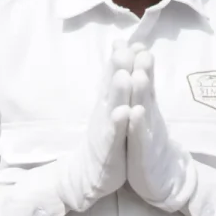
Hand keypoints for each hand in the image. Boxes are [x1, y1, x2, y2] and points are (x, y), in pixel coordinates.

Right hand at [59, 44, 133, 212]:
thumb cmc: (103, 141)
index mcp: (107, 104)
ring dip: (118, 92)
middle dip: (118, 67)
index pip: (113, 77)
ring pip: (112, 108)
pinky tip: (124, 112)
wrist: (87, 176)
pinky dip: (119, 123)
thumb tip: (117, 63)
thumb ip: (112, 88)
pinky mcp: (108, 151)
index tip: (128, 39)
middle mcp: (104, 114)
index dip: (120, 59)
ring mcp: (105, 132)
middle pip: (112, 87)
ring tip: (124, 75)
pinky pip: (115, 136)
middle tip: (124, 47)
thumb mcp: (109, 112)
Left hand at [125, 47, 192, 210]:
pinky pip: (140, 136)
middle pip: (145, 89)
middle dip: (141, 68)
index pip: (140, 80)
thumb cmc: (148, 143)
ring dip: (141, 92)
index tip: (128, 39)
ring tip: (137, 73)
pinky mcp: (145, 153)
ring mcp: (148, 134)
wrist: (162, 179)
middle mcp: (148, 116)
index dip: (134, 61)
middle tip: (138, 47)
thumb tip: (138, 67)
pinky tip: (134, 113)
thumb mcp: (143, 115)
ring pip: (144, 109)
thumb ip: (141, 92)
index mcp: (144, 107)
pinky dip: (138, 124)